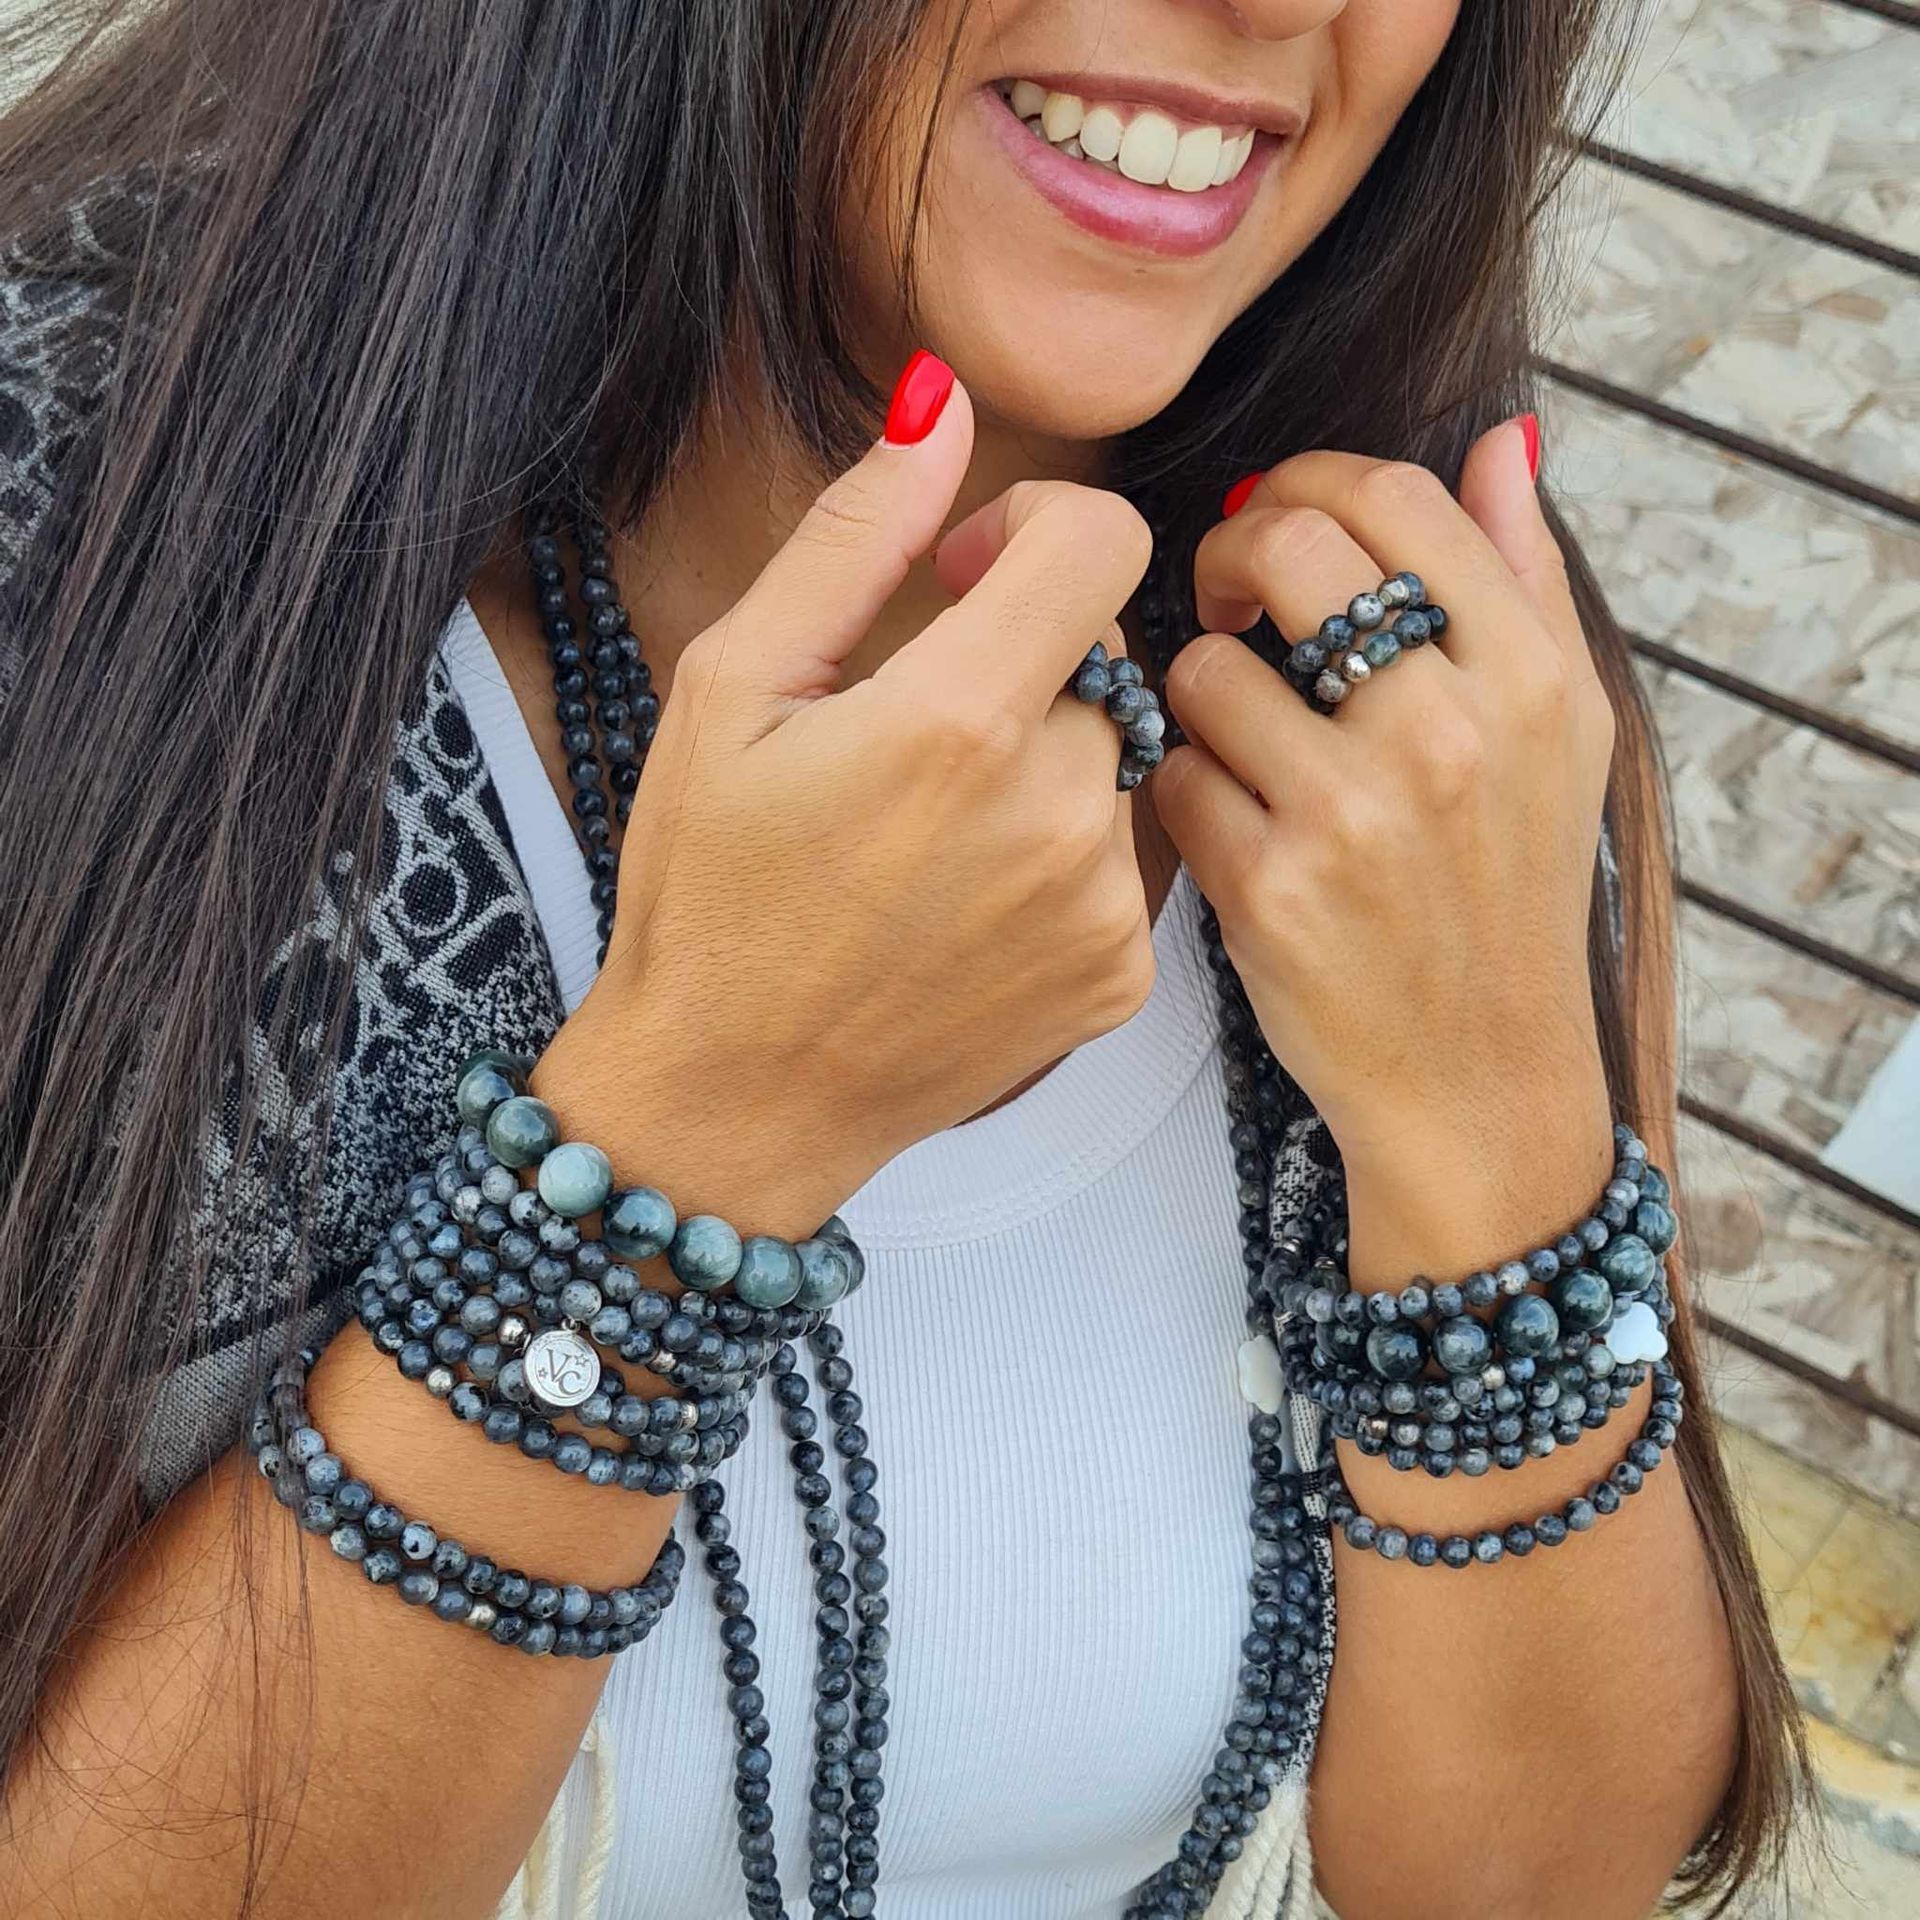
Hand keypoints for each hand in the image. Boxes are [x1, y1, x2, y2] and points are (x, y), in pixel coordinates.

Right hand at [537, 366, 1155, 1222]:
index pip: (1103, 539)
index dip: (1035, 529)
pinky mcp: (1121, 975)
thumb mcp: (731, 689)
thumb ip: (852, 538)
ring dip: (1044, 763)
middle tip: (912, 739)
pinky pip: (1126, 860)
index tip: (964, 577)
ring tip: (932, 835)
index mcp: (959, 720)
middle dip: (1021, 664)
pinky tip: (966, 903)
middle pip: (1103, 655)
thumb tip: (941, 401)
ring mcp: (1102, 904)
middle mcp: (1059, 811)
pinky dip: (1061, 858)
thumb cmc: (707, 889)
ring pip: (1115, 758)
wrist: (734, 1096)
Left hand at [1153, 419, 1615, 1189]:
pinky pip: (1174, 778)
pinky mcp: (1269, 892)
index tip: (1277, 525)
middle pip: (1283, 547)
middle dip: (1229, 558)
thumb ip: (1525, 577)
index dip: (1305, 484)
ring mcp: (1352, 815)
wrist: (1479, 1075)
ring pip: (1203, 669)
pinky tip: (1230, 822)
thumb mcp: (1562, 734)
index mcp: (1527, 675)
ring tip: (1241, 741)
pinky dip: (1185, 791)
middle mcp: (1444, 733)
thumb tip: (1503, 438)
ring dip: (1200, 694)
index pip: (1390, 494)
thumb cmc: (1509, 891)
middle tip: (1231, 604)